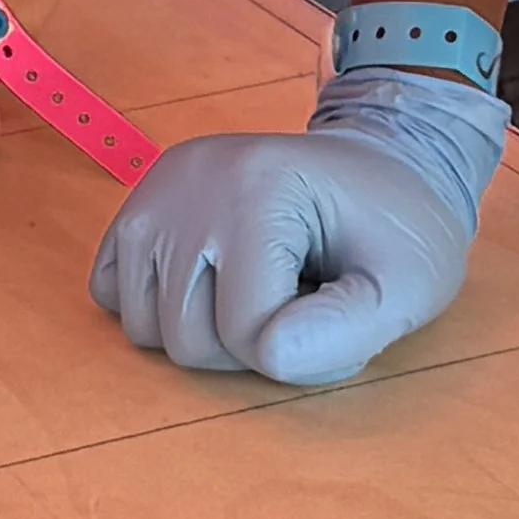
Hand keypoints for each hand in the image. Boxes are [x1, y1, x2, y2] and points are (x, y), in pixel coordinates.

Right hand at [90, 67, 506, 386]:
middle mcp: (190, 180)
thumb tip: (268, 355)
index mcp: (259, 190)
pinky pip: (111, 290)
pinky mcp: (139, 201)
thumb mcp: (407, 285)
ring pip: (142, 326)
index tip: (342, 307)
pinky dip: (155, 306)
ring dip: (201, 331)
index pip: (249, 337)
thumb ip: (350, 330)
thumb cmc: (397, 228)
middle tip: (301, 299)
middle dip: (247, 347)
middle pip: (184, 339)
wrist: (379, 164)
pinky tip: (211, 282)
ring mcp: (156, 188)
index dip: (304, 351)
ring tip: (259, 286)